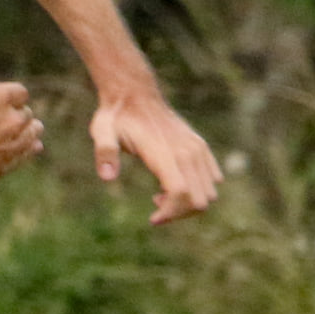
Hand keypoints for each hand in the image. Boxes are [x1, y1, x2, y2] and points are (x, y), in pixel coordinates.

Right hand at [0, 61, 43, 190]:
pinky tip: (30, 146)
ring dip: (27, 129)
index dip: (7, 97)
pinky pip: (27, 154)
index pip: (19, 93)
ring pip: (32, 132)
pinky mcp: (7, 165)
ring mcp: (12, 144)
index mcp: (2, 97)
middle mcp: (13, 120)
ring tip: (15, 131)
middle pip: (26, 113)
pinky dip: (29, 148)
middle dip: (15, 113)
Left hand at [89, 93, 221, 224]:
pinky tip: (172, 185)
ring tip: (160, 195)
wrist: (135, 94)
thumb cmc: (116, 117)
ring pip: (210, 192)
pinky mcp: (201, 147)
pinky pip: (213, 179)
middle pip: (200, 199)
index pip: (182, 194)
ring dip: (188, 203)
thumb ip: (104, 152)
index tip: (152, 219)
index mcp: (165, 153)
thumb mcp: (101, 132)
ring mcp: (197, 149)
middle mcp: (188, 152)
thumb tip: (107, 178)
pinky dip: (198, 190)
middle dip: (179, 213)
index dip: (171, 213)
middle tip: (155, 207)